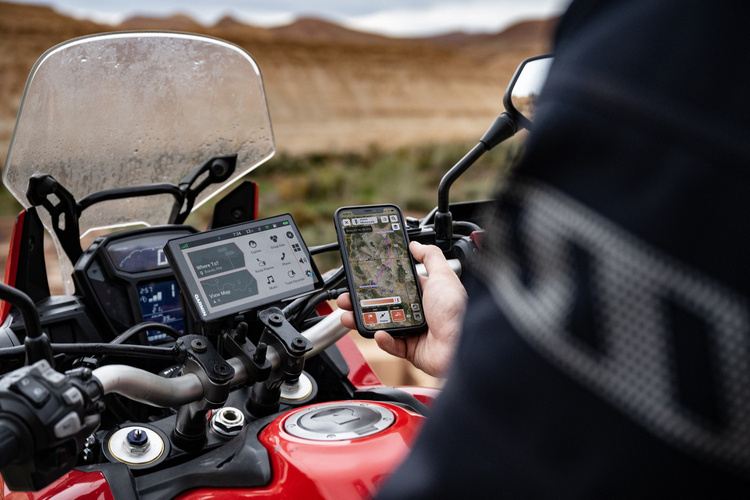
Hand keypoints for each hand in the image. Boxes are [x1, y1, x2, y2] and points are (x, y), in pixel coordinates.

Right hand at [337, 241, 466, 377]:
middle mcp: (419, 312)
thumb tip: (416, 244)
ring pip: (382, 324)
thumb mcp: (443, 275)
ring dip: (364, 319)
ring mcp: (414, 331)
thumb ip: (430, 256)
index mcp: (425, 293)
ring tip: (349, 315)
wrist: (463, 345)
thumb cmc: (457, 311)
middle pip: (384, 304)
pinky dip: (383, 339)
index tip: (361, 277)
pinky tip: (378, 332)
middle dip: (362, 301)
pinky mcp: (411, 350)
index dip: (378, 281)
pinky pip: (392, 344)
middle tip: (347, 297)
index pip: (396, 284)